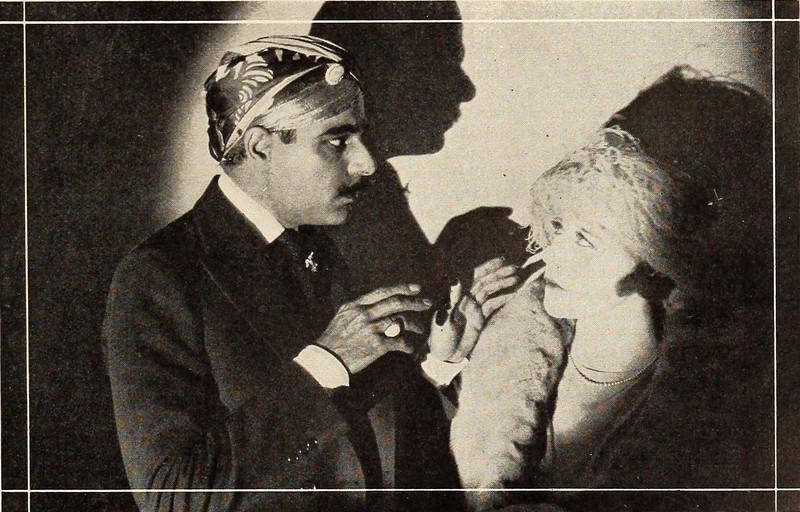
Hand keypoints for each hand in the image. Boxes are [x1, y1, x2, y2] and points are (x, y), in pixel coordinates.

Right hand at [315, 284, 430, 373]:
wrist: (327, 358)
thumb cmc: (334, 338)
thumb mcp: (342, 315)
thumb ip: (359, 307)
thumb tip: (375, 302)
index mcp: (356, 305)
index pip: (383, 292)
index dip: (401, 288)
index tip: (416, 288)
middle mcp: (365, 314)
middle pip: (396, 303)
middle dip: (414, 302)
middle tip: (427, 303)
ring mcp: (371, 329)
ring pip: (400, 321)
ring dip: (414, 324)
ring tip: (420, 329)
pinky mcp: (376, 345)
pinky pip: (399, 342)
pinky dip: (407, 345)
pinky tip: (410, 348)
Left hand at [429, 257, 535, 362]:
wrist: (445, 355)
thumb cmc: (440, 336)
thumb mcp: (444, 318)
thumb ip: (451, 300)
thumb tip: (457, 280)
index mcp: (457, 295)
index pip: (474, 277)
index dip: (487, 267)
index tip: (501, 260)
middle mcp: (466, 298)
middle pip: (485, 282)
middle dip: (499, 274)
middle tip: (515, 268)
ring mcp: (474, 308)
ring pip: (490, 291)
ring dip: (502, 284)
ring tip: (517, 278)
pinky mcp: (479, 318)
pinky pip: (492, 305)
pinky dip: (502, 299)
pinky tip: (513, 294)